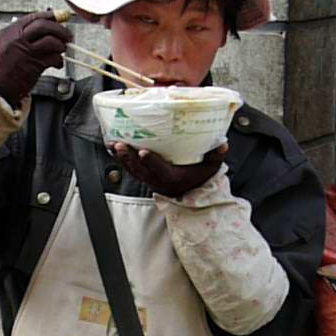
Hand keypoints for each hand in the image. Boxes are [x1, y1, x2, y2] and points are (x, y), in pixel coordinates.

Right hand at [0, 13, 68, 104]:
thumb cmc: (2, 68)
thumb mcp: (7, 43)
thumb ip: (24, 34)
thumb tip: (46, 27)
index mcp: (10, 31)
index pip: (34, 17)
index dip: (51, 16)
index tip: (61, 16)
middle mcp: (17, 38)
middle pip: (43, 25)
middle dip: (59, 29)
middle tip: (66, 35)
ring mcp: (26, 51)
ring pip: (51, 41)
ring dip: (61, 45)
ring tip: (62, 49)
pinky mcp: (35, 65)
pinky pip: (53, 58)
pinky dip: (59, 60)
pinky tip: (57, 63)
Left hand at [112, 142, 226, 200]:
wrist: (190, 191)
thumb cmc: (200, 176)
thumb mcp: (211, 167)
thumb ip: (216, 156)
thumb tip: (223, 145)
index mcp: (173, 178)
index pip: (160, 170)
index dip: (151, 162)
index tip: (144, 152)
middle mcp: (157, 180)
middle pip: (140, 170)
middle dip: (129, 157)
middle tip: (120, 144)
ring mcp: (148, 178)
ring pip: (131, 169)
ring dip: (121, 157)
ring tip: (113, 143)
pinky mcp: (142, 175)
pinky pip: (129, 167)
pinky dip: (120, 158)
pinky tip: (112, 146)